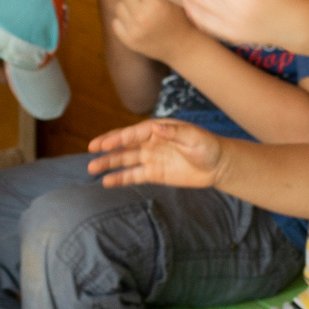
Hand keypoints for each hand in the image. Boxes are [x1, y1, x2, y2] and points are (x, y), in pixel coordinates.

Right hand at [88, 118, 227, 188]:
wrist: (217, 165)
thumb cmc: (207, 146)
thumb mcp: (194, 137)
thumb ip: (175, 133)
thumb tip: (156, 127)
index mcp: (158, 129)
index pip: (134, 133)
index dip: (118, 138)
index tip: (104, 143)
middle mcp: (150, 142)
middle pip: (125, 144)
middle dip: (107, 147)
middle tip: (91, 150)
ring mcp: (150, 158)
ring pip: (125, 160)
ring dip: (109, 163)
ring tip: (92, 169)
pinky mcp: (154, 173)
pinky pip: (134, 176)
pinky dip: (121, 178)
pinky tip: (107, 182)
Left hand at [106, 0, 195, 63]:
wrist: (181, 46)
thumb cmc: (178, 17)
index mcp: (156, 4)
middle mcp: (143, 17)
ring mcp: (134, 30)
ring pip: (118, 6)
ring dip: (127, 6)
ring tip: (141, 12)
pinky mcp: (128, 40)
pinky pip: (115, 21)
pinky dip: (123, 20)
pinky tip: (136, 23)